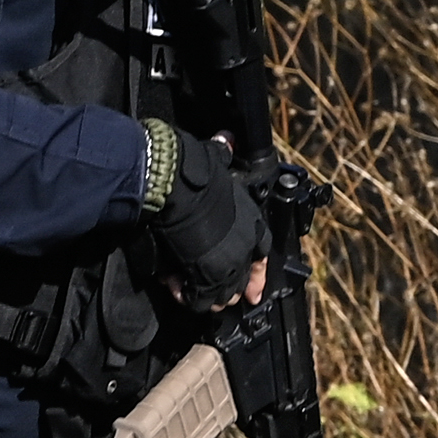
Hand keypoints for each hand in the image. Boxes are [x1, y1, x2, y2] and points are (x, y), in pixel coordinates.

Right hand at [152, 132, 269, 308]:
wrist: (175, 185)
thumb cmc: (195, 170)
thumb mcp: (215, 160)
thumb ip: (222, 154)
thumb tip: (225, 139)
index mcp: (252, 222)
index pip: (263, 254)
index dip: (256, 271)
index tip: (253, 286)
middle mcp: (244, 247)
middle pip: (242, 279)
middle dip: (230, 286)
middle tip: (214, 290)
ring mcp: (226, 265)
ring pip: (222, 293)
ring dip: (208, 294)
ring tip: (191, 289)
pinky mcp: (203, 276)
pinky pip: (198, 298)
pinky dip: (187, 295)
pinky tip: (176, 287)